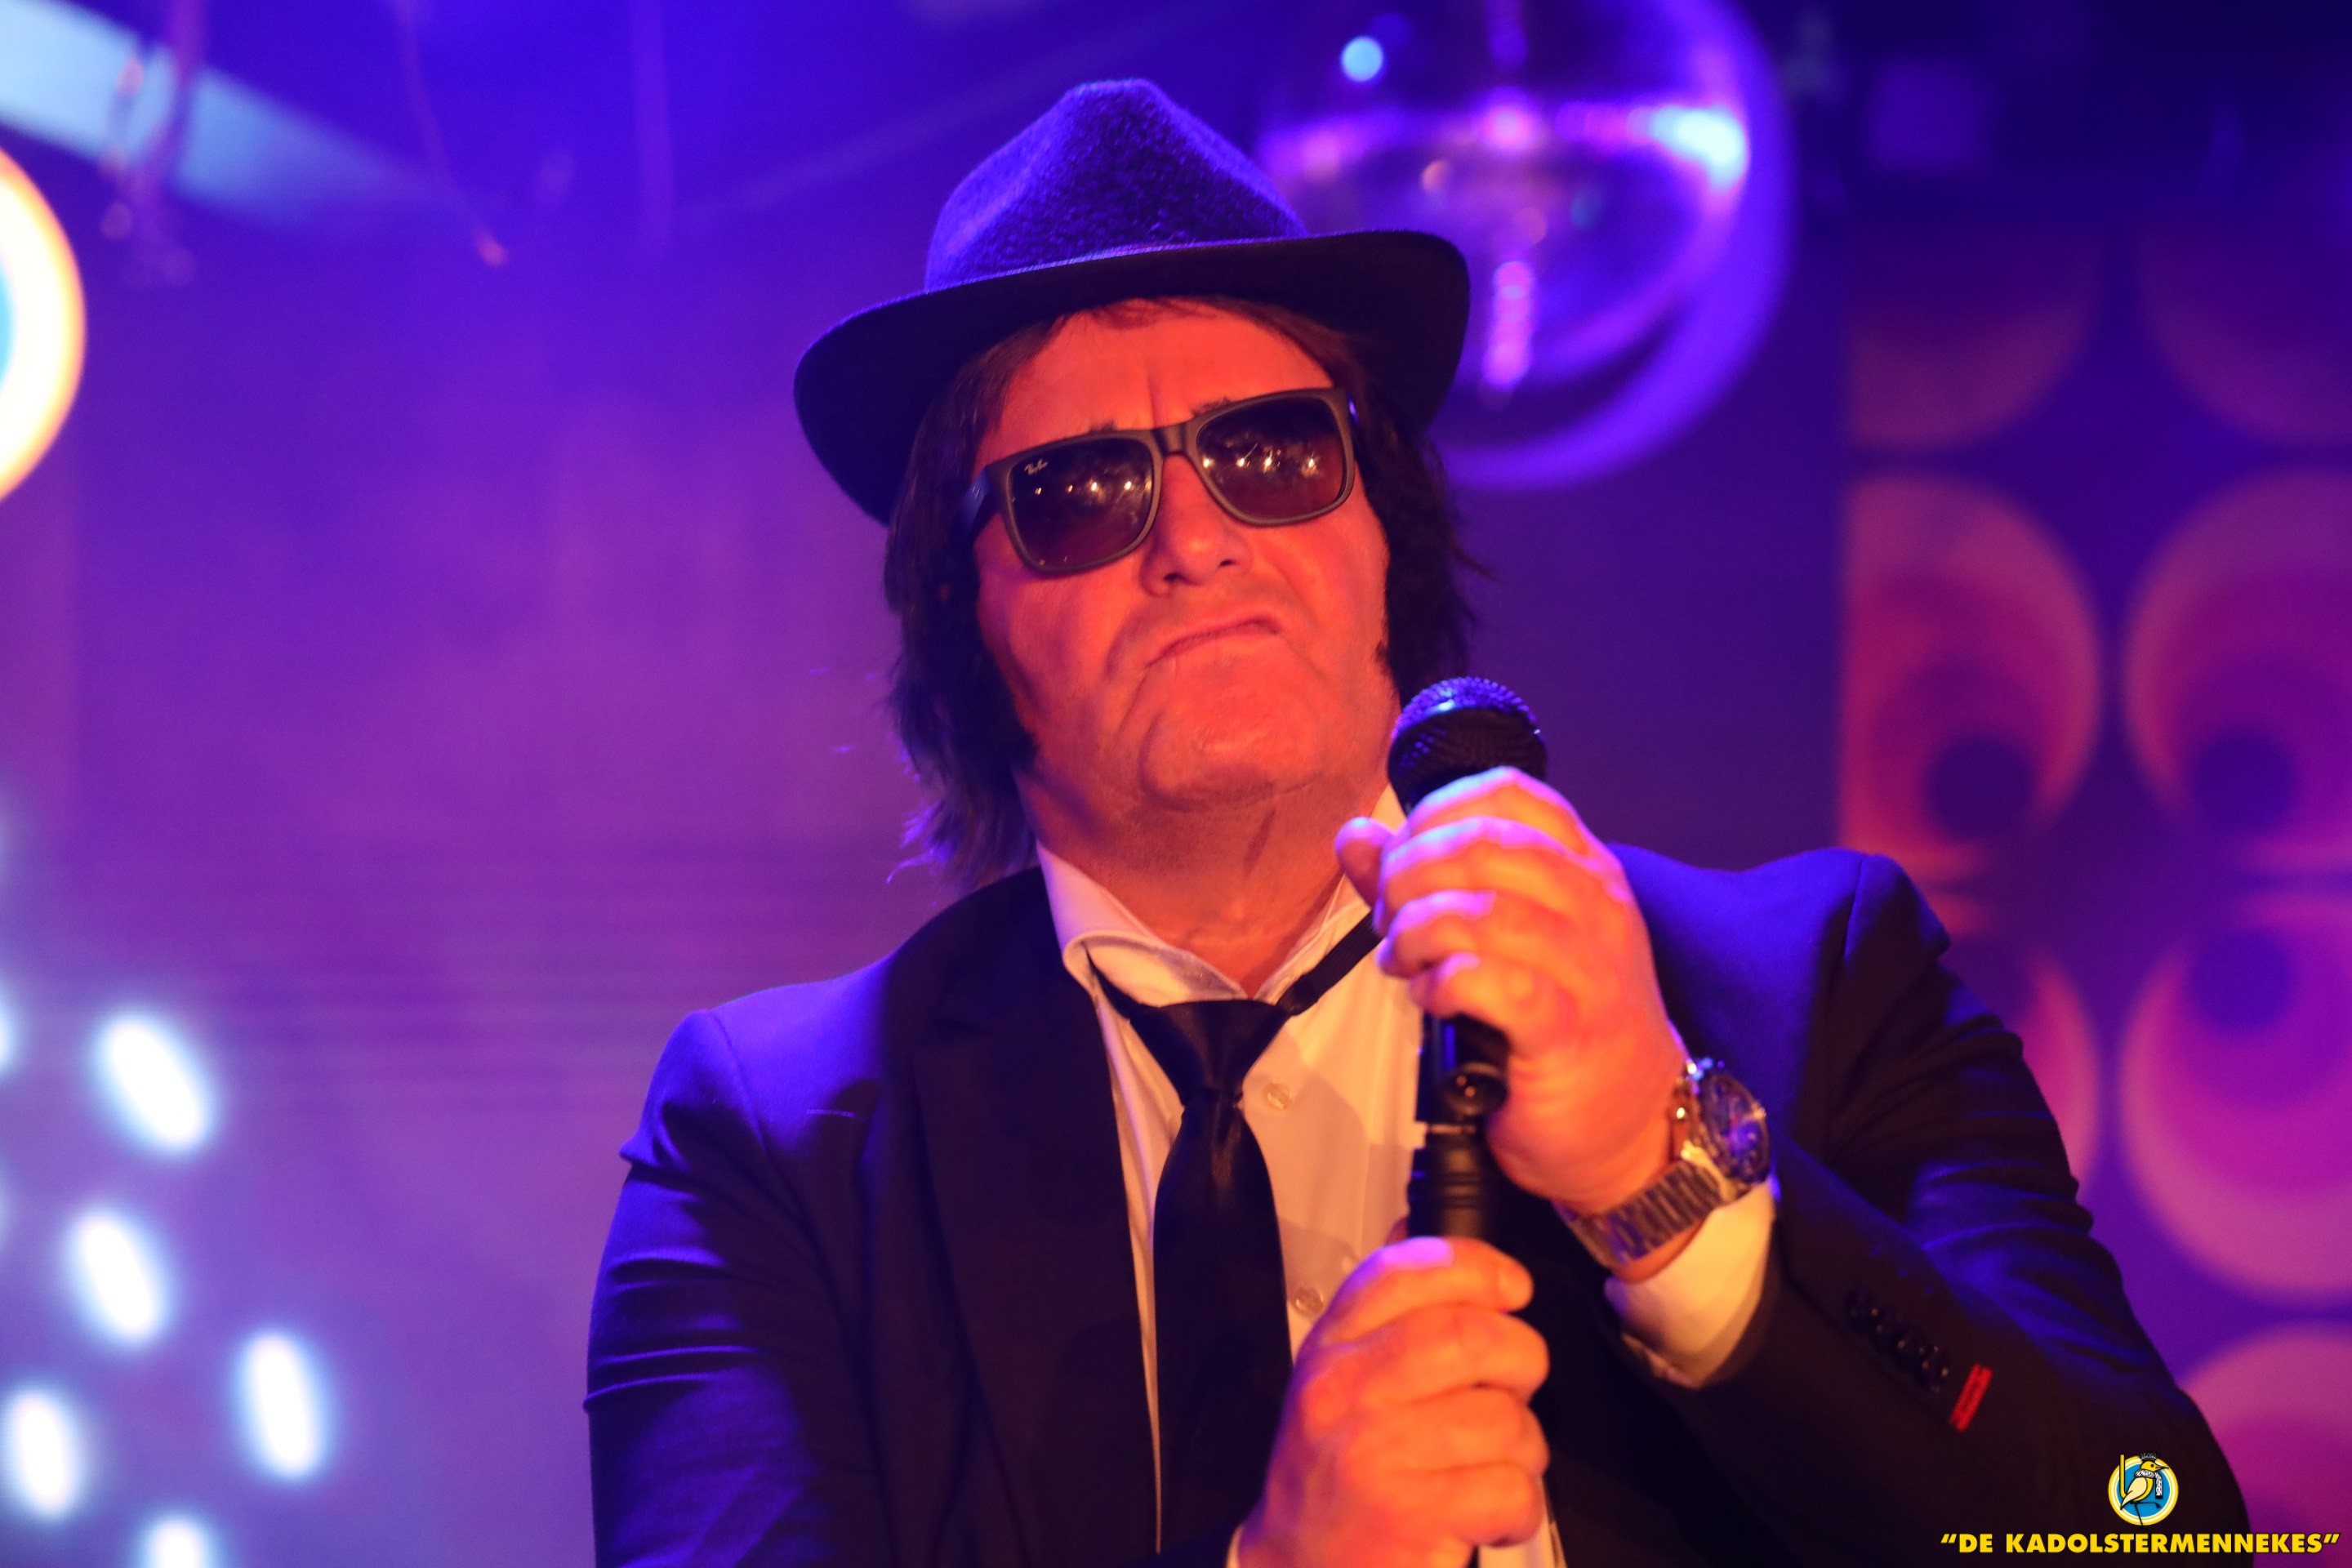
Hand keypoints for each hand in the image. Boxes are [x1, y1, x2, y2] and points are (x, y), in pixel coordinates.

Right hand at [1236, 1237, 1549, 1567]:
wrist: (1296, 1564)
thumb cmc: (1334, 1468)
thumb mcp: (1341, 1376)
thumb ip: (1387, 1312)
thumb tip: (1433, 1235)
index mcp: (1333, 1347)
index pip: (1402, 1270)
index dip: (1476, 1266)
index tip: (1511, 1287)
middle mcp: (1347, 1392)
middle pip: (1470, 1337)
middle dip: (1520, 1358)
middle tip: (1512, 1384)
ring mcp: (1378, 1455)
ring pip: (1504, 1419)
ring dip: (1523, 1446)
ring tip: (1492, 1462)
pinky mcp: (1413, 1517)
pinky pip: (1510, 1488)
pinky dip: (1519, 1506)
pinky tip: (1489, 1512)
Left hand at [1335, 769, 1688, 1245]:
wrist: (1628, 1124)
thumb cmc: (1557, 1022)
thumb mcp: (1498, 936)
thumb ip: (1423, 881)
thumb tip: (1355, 834)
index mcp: (1581, 865)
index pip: (1507, 791)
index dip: (1433, 814)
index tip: (1400, 861)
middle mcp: (1596, 903)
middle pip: (1485, 843)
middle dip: (1410, 874)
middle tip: (1389, 919)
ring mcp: (1590, 967)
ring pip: (1485, 911)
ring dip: (1418, 931)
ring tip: (1402, 962)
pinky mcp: (1570, 1031)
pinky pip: (1494, 984)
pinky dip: (1443, 983)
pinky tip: (1431, 998)